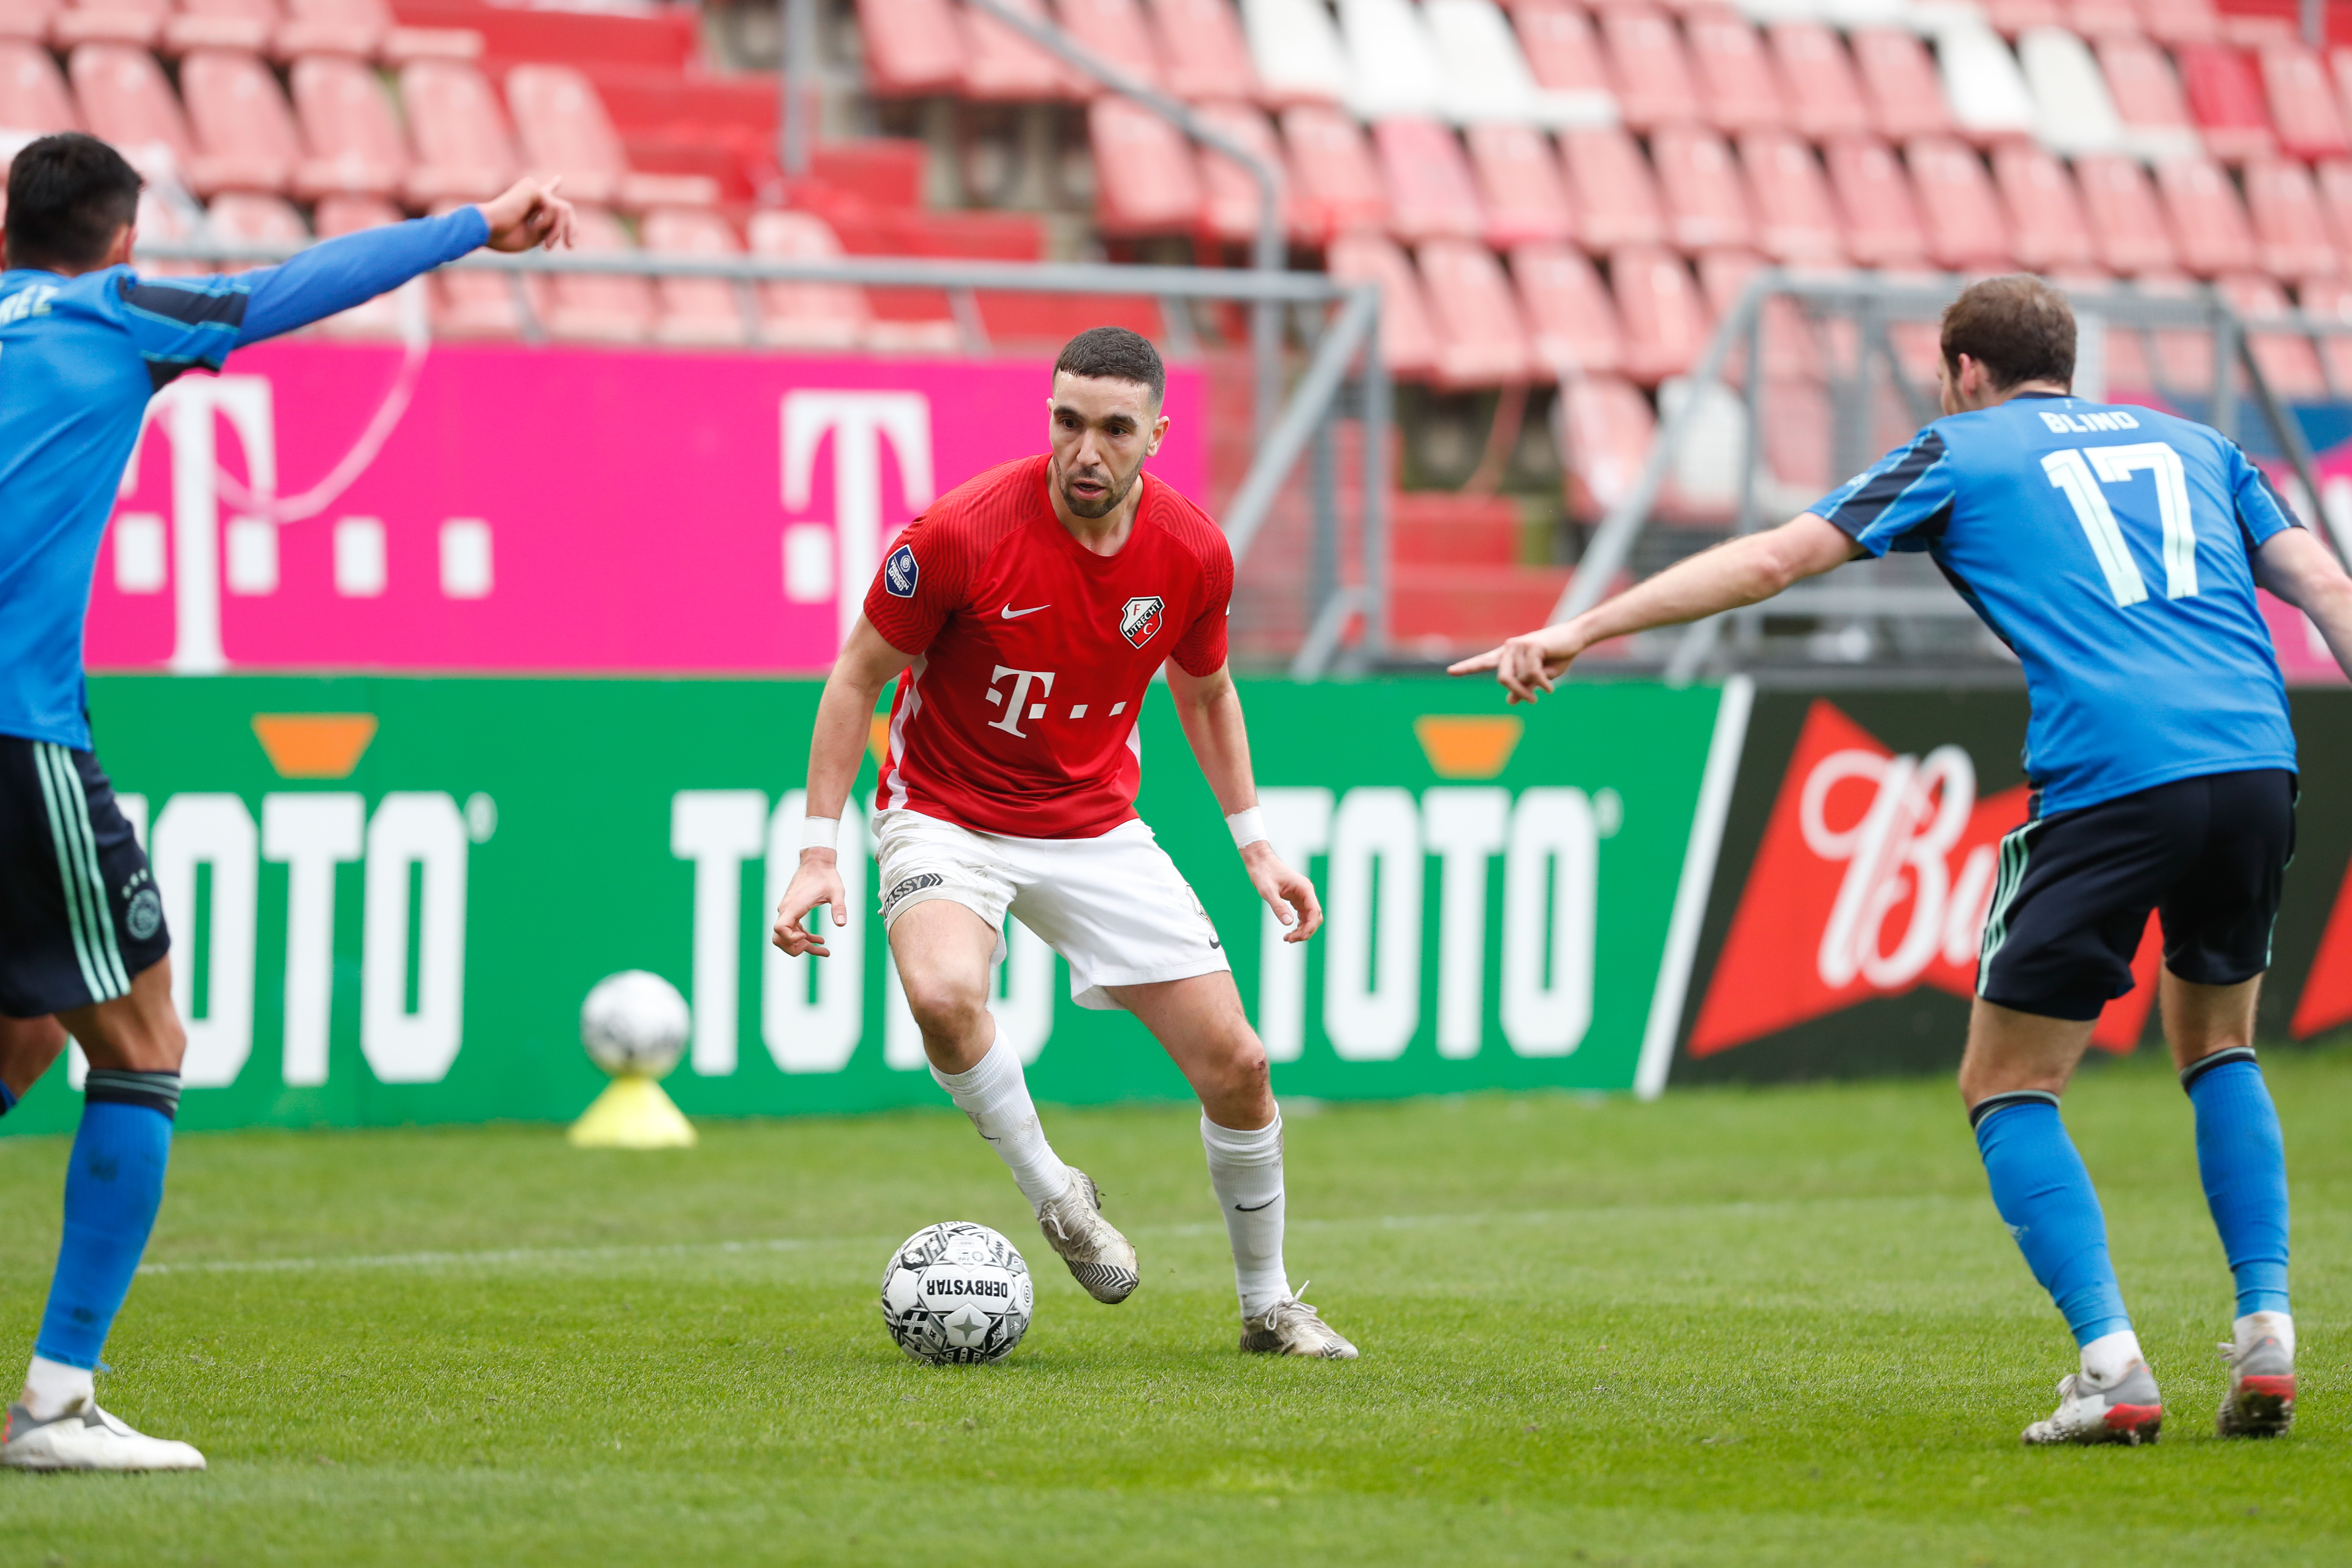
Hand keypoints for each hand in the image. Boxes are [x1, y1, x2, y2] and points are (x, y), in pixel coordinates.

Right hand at [477, 177, 576, 253]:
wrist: (486, 228)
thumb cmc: (504, 237)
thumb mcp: (533, 238)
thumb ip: (549, 229)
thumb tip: (563, 222)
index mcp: (528, 205)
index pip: (544, 195)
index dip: (553, 186)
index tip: (559, 179)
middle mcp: (531, 195)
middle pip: (564, 209)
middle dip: (571, 228)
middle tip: (570, 246)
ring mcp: (532, 189)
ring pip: (564, 209)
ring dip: (558, 231)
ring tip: (546, 246)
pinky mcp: (532, 188)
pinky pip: (555, 208)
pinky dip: (548, 224)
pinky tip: (533, 226)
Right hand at [772, 851, 847, 957]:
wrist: (817, 862)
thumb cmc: (827, 876)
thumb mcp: (837, 891)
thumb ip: (839, 907)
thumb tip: (842, 924)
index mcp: (794, 906)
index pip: (780, 929)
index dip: (791, 939)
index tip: (807, 938)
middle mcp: (787, 909)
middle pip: (778, 938)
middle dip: (795, 948)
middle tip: (817, 949)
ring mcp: (788, 910)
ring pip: (785, 935)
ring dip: (801, 945)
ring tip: (823, 949)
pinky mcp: (792, 910)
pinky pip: (792, 929)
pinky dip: (803, 937)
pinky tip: (819, 940)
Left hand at [1242, 841, 1321, 942]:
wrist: (1260, 861)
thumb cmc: (1263, 873)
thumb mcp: (1268, 891)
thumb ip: (1278, 906)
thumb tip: (1288, 923)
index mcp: (1304, 888)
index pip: (1315, 912)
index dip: (1309, 927)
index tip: (1297, 937)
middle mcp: (1306, 892)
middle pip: (1315, 917)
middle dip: (1306, 931)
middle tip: (1289, 939)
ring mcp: (1302, 896)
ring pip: (1309, 917)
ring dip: (1302, 930)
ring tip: (1288, 938)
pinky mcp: (1296, 898)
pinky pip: (1302, 915)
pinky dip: (1298, 925)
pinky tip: (1289, 932)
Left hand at [1448, 631, 1575, 703]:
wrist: (1574, 639)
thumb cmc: (1556, 656)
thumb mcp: (1539, 677)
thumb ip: (1523, 687)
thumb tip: (1510, 701)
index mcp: (1507, 656)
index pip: (1483, 662)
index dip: (1467, 667)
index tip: (1450, 671)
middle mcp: (1509, 649)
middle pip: (1502, 678)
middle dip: (1517, 692)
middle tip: (1531, 701)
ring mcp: (1519, 645)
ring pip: (1521, 677)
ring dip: (1536, 686)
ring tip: (1547, 685)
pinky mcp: (1532, 646)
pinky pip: (1532, 674)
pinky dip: (1542, 684)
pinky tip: (1550, 689)